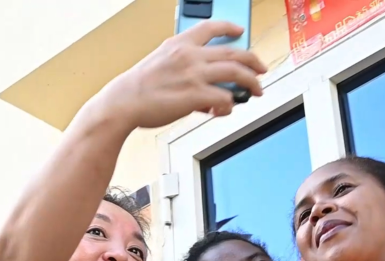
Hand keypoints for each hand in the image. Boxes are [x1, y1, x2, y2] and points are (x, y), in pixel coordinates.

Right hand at [93, 21, 266, 128]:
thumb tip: (206, 88)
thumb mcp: (160, 65)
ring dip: (252, 82)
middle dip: (253, 60)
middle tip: (261, 68)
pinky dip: (229, 105)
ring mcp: (194, 74)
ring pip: (236, 72)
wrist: (123, 102)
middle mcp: (190, 55)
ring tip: (257, 90)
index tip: (239, 30)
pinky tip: (225, 109)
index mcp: (179, 44)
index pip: (209, 27)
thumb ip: (184, 69)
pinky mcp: (196, 95)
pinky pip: (225, 98)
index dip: (229, 27)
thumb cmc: (138, 88)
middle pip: (233, 52)